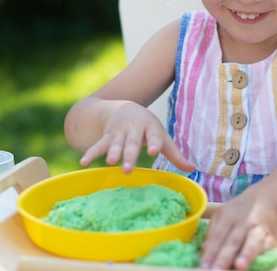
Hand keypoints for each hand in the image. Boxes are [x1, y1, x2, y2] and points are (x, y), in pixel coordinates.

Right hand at [79, 100, 194, 172]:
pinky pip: (98, 145)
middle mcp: (133, 129)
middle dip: (129, 155)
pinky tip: (84, 163)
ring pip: (115, 143)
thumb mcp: (161, 135)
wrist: (123, 107)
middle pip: (131, 143)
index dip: (153, 143)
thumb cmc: (147, 127)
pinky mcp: (106, 136)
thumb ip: (174, 154)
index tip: (153, 151)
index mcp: (150, 128)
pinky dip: (90, 153)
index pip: (153, 136)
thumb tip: (192, 169)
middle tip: (128, 169)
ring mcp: (118, 132)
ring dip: (112, 152)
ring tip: (110, 162)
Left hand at [201, 187, 276, 269]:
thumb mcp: (222, 215)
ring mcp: (259, 228)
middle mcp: (244, 221)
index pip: (217, 236)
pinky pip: (267, 246)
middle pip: (233, 241)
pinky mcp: (271, 236)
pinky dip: (262, 254)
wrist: (265, 200)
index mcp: (228, 216)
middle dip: (224, 258)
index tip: (204, 267)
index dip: (211, 252)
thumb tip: (204, 250)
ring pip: (252, 241)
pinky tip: (256, 264)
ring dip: (246, 255)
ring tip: (239, 267)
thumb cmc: (238, 211)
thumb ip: (213, 232)